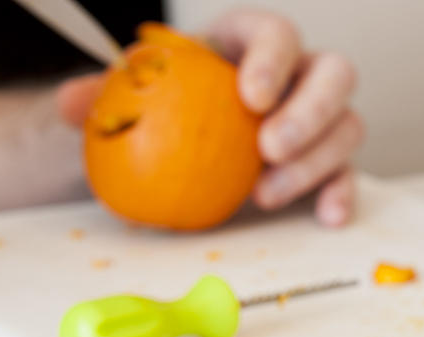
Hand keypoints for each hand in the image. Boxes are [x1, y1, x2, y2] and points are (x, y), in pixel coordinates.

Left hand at [57, 10, 362, 227]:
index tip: (251, 96)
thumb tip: (76, 104)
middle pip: (334, 73)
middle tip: (268, 147)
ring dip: (316, 160)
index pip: (276, 33)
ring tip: (266, 194)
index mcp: (249, 44)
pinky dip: (341, 193)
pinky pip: (346, 173)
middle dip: (310, 109)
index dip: (273, 58)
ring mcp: (316, 121)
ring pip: (347, 125)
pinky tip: (327, 216)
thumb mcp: (126, 99)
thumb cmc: (158, 112)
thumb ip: (102, 97)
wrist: (173, 148)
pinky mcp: (323, 162)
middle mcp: (295, 77)